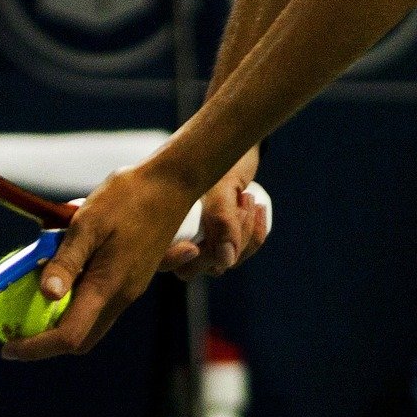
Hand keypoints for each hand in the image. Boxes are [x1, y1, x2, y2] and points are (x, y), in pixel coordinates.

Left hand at [2, 163, 198, 361]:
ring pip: (92, 323)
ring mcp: (130, 289)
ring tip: (32, 305)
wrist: (172, 185)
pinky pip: (101, 304)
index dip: (36, 347)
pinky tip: (61, 281)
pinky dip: (77, 305)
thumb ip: (67, 261)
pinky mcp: (133, 278)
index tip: (8, 347)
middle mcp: (122, 296)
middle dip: (47, 344)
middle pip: (82, 339)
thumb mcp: (88, 223)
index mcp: (109, 286)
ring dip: (62, 323)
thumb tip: (45, 294)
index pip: (69, 335)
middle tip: (16, 330)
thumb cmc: (128, 197)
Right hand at [174, 147, 268, 282]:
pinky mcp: (225, 247)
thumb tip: (226, 261)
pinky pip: (241, 254)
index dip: (171, 260)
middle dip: (221, 240)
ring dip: (242, 233)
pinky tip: (257, 207)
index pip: (159, 261)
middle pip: (196, 267)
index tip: (193, 248)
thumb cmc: (217, 160)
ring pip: (223, 263)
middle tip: (238, 201)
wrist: (235, 148)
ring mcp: (203, 247)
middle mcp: (180, 241)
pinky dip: (255, 234)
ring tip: (245, 197)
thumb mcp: (222, 185)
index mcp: (162, 224)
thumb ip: (221, 219)